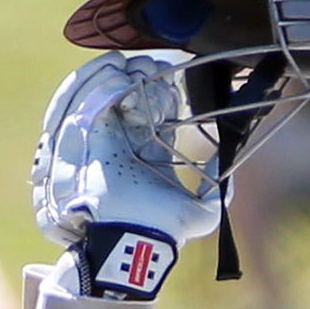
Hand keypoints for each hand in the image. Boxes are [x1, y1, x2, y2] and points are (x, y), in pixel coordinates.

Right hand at [31, 52, 219, 254]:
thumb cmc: (166, 231)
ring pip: (94, 96)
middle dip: (131, 75)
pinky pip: (84, 107)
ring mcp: (96, 144)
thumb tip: (228, 161)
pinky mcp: (81, 145)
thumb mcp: (202, 209)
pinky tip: (117, 77)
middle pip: (115, 96)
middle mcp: (115, 145)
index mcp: (139, 153)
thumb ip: (218, 184)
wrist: (136, 245)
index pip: (142, 110)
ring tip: (130, 63)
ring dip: (110, 75)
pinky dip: (98, 88)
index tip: (172, 81)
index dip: (155, 92)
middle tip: (151, 65)